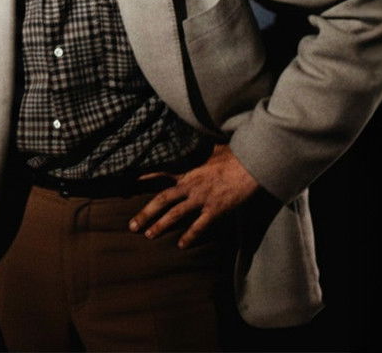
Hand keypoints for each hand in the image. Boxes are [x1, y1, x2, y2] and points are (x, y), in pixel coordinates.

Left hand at [128, 144, 258, 247]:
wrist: (252, 165)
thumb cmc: (234, 154)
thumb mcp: (212, 147)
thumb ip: (199, 148)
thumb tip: (193, 137)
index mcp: (188, 170)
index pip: (160, 172)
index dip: (144, 177)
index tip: (129, 182)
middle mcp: (190, 185)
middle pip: (162, 200)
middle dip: (145, 214)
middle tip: (132, 226)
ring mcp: (201, 198)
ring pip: (176, 215)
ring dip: (161, 226)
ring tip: (149, 235)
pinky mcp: (215, 209)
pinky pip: (199, 226)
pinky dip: (190, 236)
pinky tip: (182, 245)